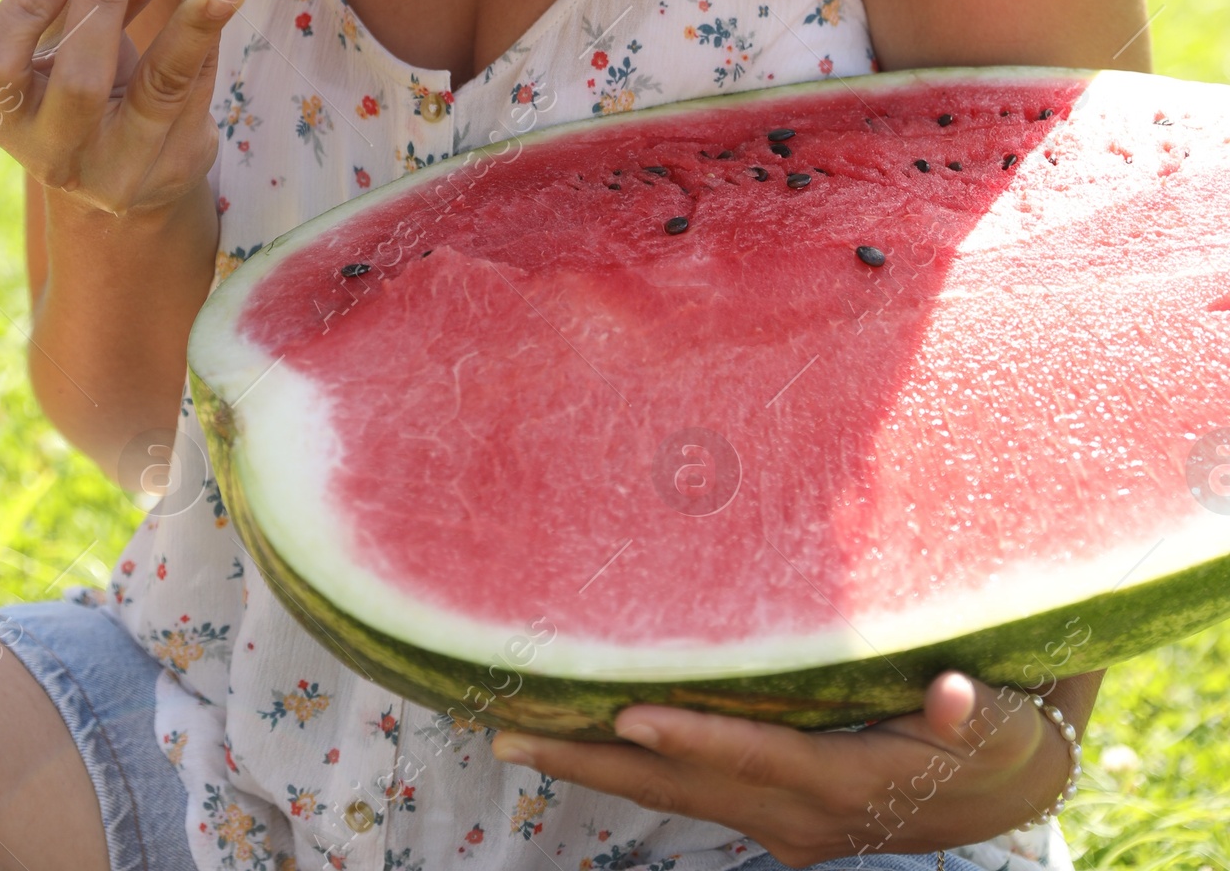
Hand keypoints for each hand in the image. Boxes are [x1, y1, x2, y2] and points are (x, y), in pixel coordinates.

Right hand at [0, 0, 242, 217]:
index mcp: (3, 115)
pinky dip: (208, 35)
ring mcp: (118, 171)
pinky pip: (197, 88)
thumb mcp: (60, 49)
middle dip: (100, 3)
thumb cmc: (80, 83)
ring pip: (157, 89)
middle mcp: (53, 153)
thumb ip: (72, 0)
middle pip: (79, 82)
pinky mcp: (175, 165)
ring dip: (187, 26)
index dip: (24, 9)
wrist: (127, 167)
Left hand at [491, 671, 1085, 867]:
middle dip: (596, 759)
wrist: (1005, 788)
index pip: (751, 755)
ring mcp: (780, 825)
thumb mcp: (996, 720)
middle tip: (512, 733)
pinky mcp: (775, 820)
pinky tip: (588, 745)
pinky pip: (690, 794)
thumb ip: (968, 709)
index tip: (628, 713)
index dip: (692, 736)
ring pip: (672, 795)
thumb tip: (951, 693)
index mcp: (841, 782)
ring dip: (596, 766)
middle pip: (681, 786)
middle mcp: (797, 816)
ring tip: (518, 735)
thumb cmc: (995, 734)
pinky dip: (634, 771)